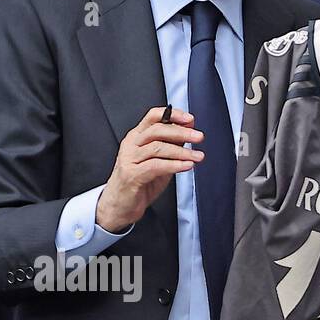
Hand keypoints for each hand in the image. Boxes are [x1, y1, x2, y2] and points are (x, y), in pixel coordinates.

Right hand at [96, 107, 201, 232]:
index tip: (189, 119)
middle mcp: (131, 145)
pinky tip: (187, 166)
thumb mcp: (158, 159)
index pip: (153, 117)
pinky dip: (174, 165)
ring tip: (197, 156)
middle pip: (156, 130)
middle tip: (198, 137)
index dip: (172, 115)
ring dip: (182, 151)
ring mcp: (129, 159)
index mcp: (137, 137)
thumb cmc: (139, 181)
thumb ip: (171, 144)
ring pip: (158, 148)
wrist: (121, 205)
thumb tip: (188, 129)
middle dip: (181, 132)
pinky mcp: (132, 174)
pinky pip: (156, 166)